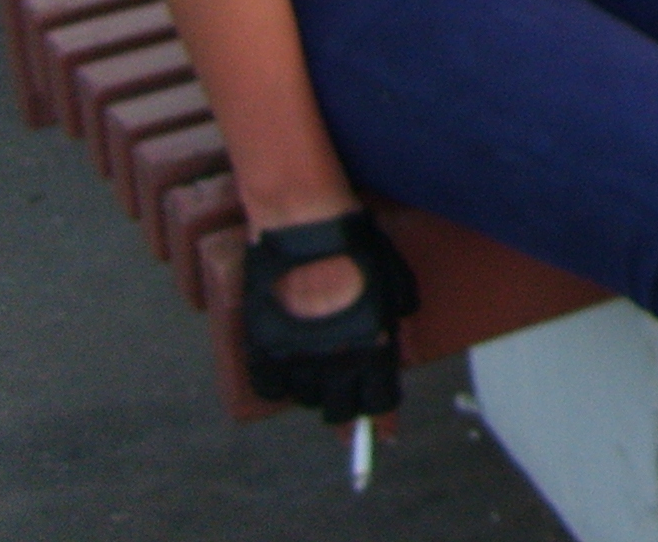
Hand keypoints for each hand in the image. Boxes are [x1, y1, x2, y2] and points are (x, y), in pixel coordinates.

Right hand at [243, 209, 417, 424]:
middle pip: (342, 409)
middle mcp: (333, 360)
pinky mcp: (263, 346)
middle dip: (351, 409)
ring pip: (308, 399)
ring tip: (323, 373)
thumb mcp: (392, 280)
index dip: (383, 419)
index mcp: (371, 345)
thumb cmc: (355, 243)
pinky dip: (282, 385)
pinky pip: (271, 387)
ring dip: (318, 392)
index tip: (384, 433)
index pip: (379, 402)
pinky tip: (292, 371)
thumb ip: (394, 320)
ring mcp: (295, 356)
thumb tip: (394, 347)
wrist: (304, 224)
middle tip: (352, 402)